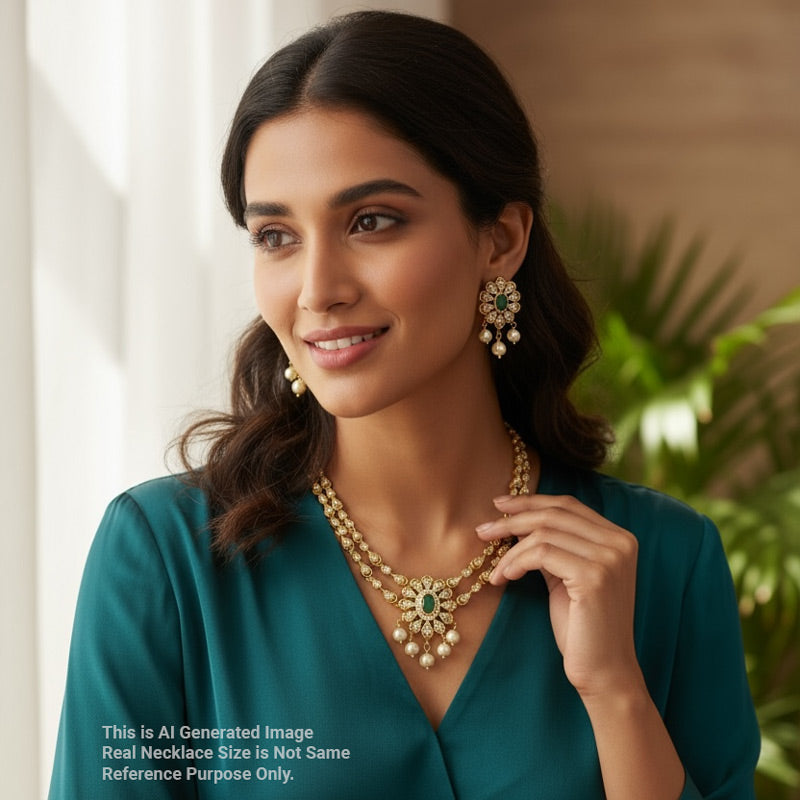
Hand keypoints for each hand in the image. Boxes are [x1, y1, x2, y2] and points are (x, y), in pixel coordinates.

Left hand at [476, 493, 642, 698]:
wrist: (605, 672)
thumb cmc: (582, 627)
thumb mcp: (567, 576)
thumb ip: (554, 546)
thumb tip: (515, 518)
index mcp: (619, 538)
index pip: (568, 504)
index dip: (530, 501)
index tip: (499, 504)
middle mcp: (620, 542)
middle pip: (554, 514)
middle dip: (512, 519)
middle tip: (482, 531)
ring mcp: (610, 558)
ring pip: (543, 533)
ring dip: (510, 549)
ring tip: (495, 570)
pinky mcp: (594, 577)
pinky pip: (540, 554)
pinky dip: (515, 562)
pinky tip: (505, 578)